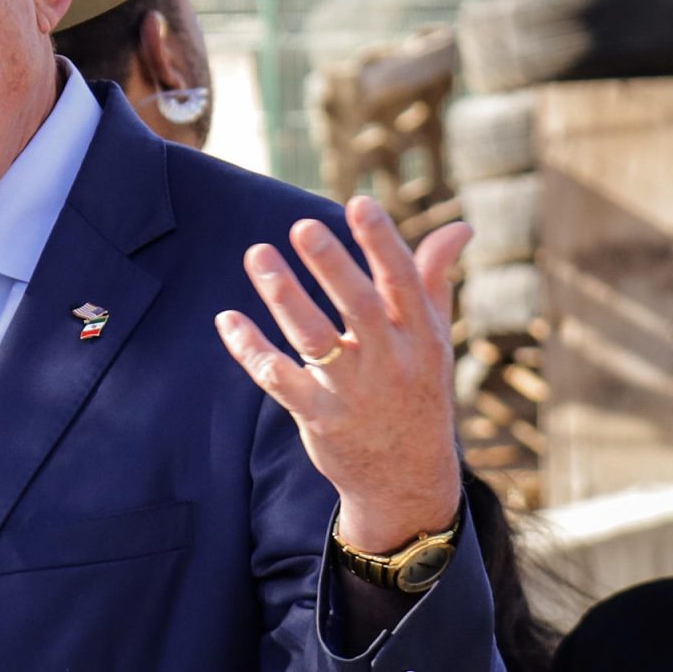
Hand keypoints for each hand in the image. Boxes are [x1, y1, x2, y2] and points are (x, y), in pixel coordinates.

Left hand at [214, 195, 470, 551]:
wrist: (407, 482)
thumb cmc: (417, 392)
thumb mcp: (433, 339)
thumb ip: (433, 279)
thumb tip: (459, 226)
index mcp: (420, 337)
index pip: (404, 283)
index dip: (383, 243)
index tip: (359, 203)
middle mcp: (390, 362)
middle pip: (359, 307)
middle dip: (332, 266)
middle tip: (302, 225)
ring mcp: (353, 393)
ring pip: (314, 340)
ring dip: (284, 296)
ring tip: (257, 255)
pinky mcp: (319, 418)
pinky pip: (279, 379)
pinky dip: (251, 349)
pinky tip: (226, 319)